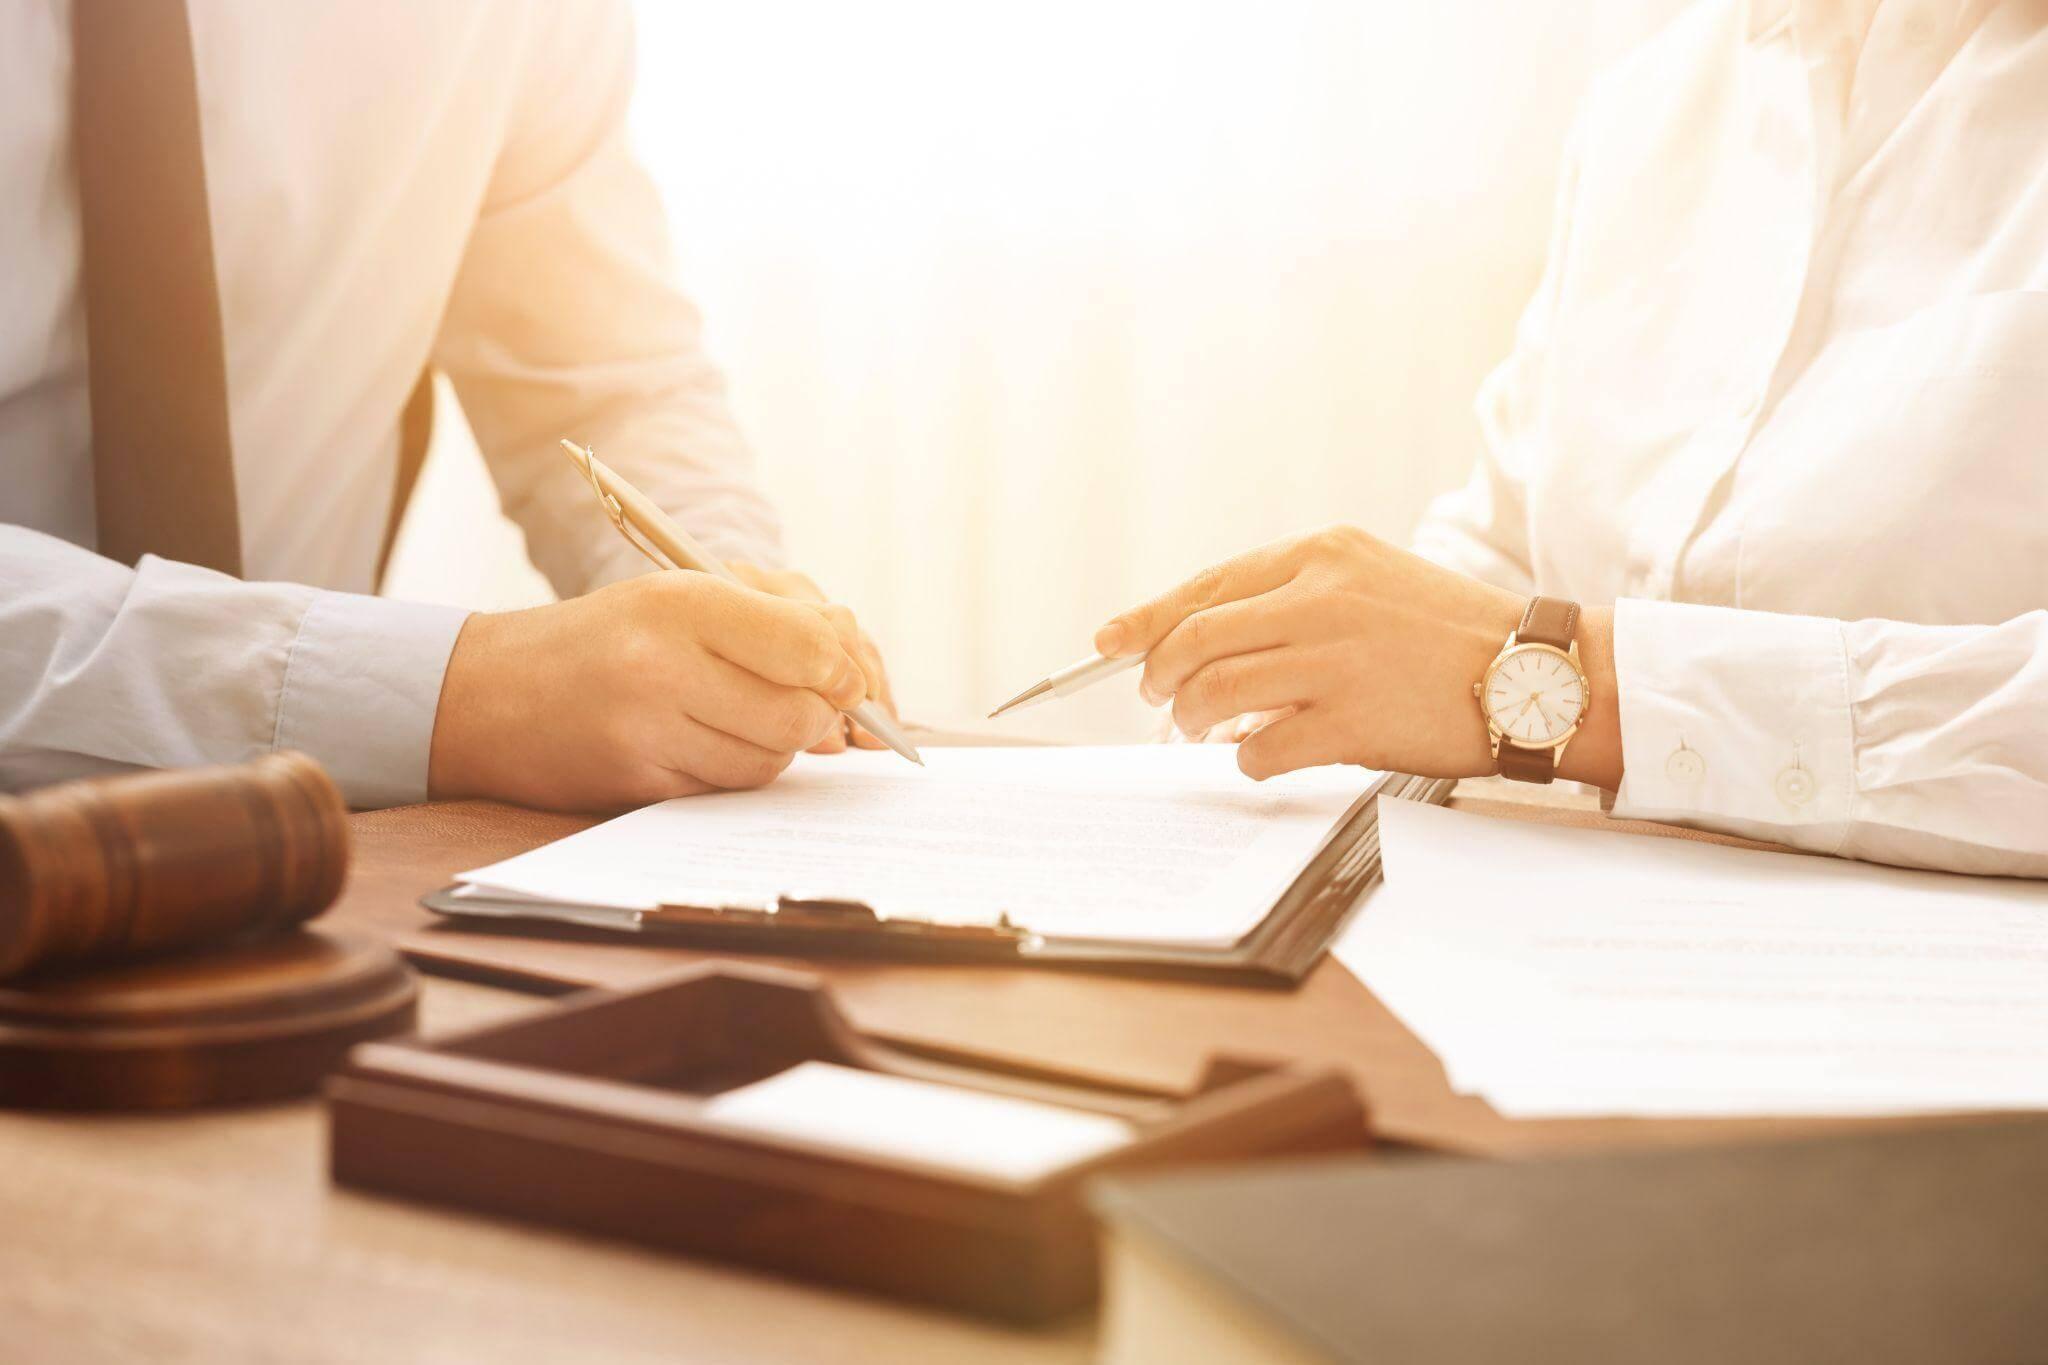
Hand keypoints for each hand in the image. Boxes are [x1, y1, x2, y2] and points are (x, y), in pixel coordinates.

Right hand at [428, 573, 874, 810]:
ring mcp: (648, 729)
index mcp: (683, 601)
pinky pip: (728, 788)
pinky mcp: (638, 781)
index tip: (846, 678)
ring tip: (735, 716)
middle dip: (816, 716)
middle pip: (799, 713)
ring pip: (771, 758)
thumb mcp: (679, 598)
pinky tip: (701, 743)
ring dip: (774, 746)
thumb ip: (773, 620)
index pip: (809, 646)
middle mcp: (664, 664)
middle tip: (802, 703)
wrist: (489, 693)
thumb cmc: (605, 638)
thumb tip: (855, 667)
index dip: (843, 670)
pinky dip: (734, 770)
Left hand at [1093, 525, 1621, 785]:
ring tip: (1201, 729)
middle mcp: (1322, 597)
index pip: (1206, 587)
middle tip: (1158, 700)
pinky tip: (1261, 753)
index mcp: (1323, 553)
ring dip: (1192, 720)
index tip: (1110, 643)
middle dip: (1158, 677)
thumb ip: (1292, 598)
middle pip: (1194, 640)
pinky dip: (1245, 757)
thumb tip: (1203, 639)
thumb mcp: (1370, 579)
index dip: (1146, 620)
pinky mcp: (1350, 721)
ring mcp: (1334, 660)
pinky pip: (1258, 747)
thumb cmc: (1450, 634)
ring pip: (1212, 694)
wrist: (1537, 674)